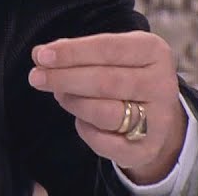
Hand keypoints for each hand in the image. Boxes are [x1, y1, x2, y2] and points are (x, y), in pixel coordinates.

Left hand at [27, 31, 186, 184]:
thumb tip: (42, 54)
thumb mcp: (111, 54)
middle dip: (64, 78)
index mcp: (153, 51)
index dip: (72, 52)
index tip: (41, 55)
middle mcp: (162, 84)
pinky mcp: (146, 149)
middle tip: (36, 77)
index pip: (108, 48)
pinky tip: (80, 119)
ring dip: (73, 102)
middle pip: (105, 81)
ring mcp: (158, 119)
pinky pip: (104, 142)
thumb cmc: (125, 74)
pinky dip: (85, 129)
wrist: (157, 115)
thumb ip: (79, 52)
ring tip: (59, 95)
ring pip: (104, 112)